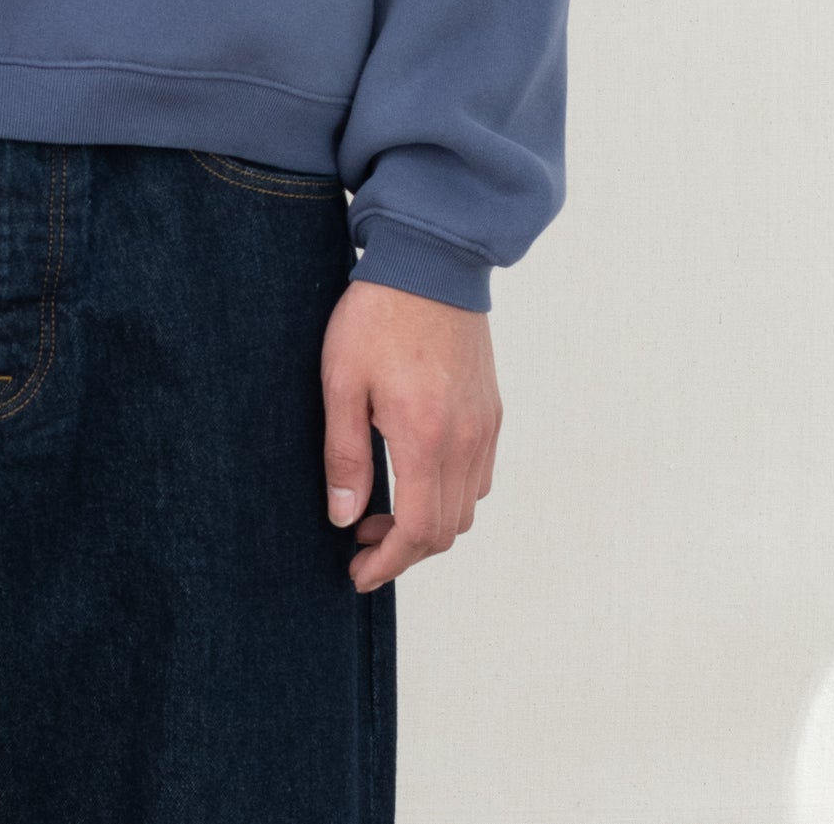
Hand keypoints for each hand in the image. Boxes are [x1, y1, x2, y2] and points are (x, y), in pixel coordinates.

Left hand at [319, 277, 501, 591]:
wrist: (430, 260)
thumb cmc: (378, 314)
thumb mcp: (342, 381)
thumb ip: (344, 454)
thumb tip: (343, 517)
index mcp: (426, 437)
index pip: (419, 531)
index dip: (388, 562)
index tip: (357, 572)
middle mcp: (466, 440)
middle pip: (447, 529)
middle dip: (405, 550)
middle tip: (361, 542)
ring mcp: (485, 425)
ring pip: (467, 506)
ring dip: (428, 524)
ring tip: (382, 511)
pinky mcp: (491, 409)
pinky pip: (479, 475)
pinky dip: (449, 493)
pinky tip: (414, 475)